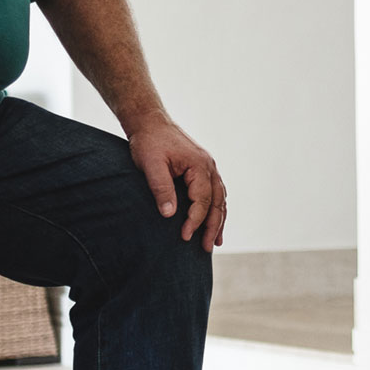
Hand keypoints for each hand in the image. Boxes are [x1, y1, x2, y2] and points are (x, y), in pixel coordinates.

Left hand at [128, 119, 226, 250]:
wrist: (150, 121)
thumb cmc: (149, 142)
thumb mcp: (151, 165)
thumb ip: (161, 188)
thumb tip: (169, 214)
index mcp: (199, 165)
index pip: (202, 200)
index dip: (195, 221)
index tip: (185, 237)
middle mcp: (209, 167)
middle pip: (217, 202)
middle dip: (213, 226)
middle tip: (206, 247)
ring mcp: (208, 167)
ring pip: (220, 198)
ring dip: (218, 219)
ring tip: (215, 240)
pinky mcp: (202, 168)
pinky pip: (215, 191)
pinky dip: (216, 208)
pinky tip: (213, 219)